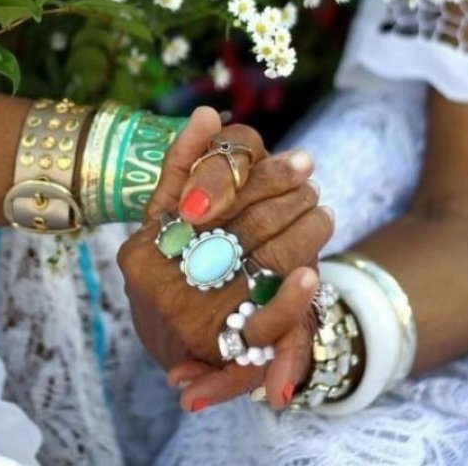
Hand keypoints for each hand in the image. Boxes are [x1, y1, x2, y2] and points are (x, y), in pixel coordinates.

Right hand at [117, 107, 333, 411]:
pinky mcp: (226, 348)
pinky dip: (294, 297)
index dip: (262, 174)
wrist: (174, 352)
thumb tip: (206, 113)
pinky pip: (269, 319)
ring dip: (304, 234)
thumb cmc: (172, 270)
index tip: (298, 162)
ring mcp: (194, 315)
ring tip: (320, 215)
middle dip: (289, 199)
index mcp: (146, 243)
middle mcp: (164, 279)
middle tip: (311, 184)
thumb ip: (182, 166)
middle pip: (247, 224)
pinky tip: (311, 274)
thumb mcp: (162, 220)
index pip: (214, 194)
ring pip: (266, 262)